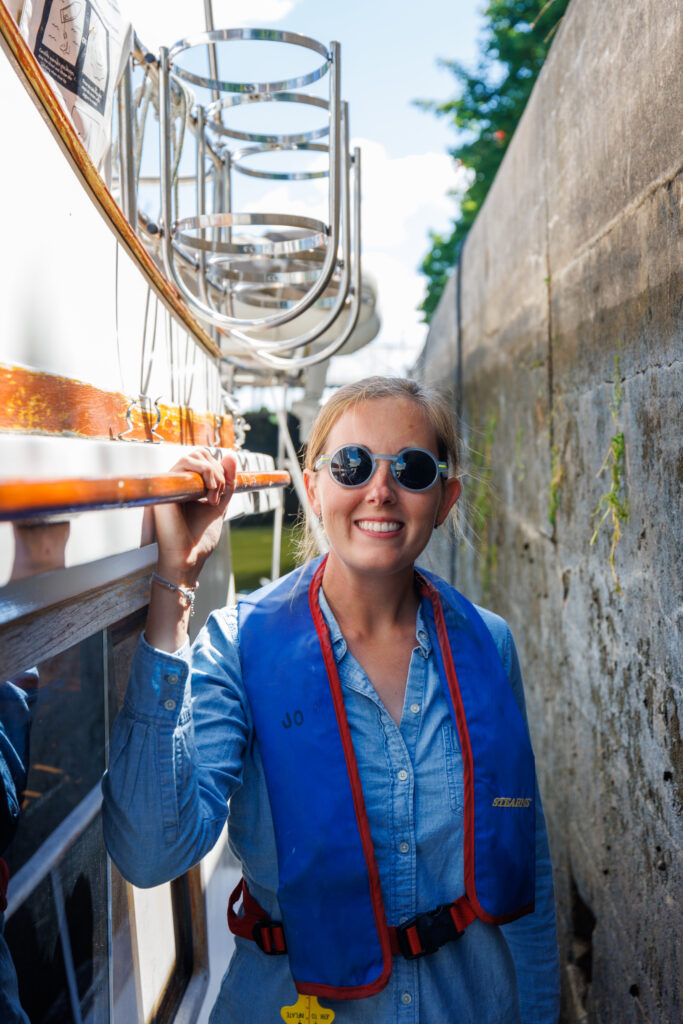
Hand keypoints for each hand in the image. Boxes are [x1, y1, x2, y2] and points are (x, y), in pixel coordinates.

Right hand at [152, 449, 235, 585]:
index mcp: (186, 487)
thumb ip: (227, 483)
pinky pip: (184, 464)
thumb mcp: (219, 505)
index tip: (223, 492)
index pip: (204, 460)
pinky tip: (208, 492)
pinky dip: (203, 472)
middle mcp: (175, 484)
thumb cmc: (200, 538)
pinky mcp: (165, 489)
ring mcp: (169, 486)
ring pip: (192, 456)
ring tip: (214, 494)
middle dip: (217, 469)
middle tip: (219, 492)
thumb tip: (232, 456)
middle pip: (198, 453)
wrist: (189, 558)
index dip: (219, 469)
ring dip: (211, 471)